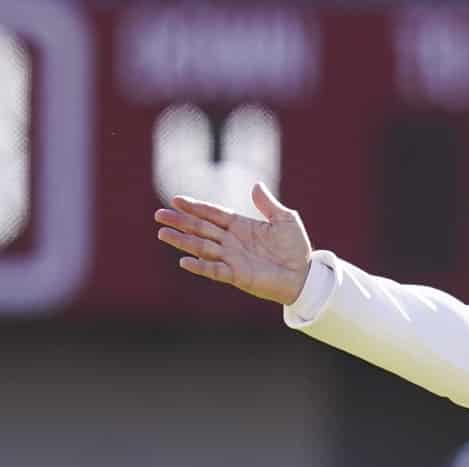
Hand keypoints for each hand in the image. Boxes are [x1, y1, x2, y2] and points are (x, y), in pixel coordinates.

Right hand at [154, 182, 311, 304]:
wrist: (305, 276)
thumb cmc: (296, 249)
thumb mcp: (285, 220)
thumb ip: (268, 204)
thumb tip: (256, 185)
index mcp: (240, 226)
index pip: (213, 213)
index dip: (196, 207)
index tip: (176, 200)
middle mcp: (231, 241)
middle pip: (201, 228)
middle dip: (181, 221)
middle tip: (159, 215)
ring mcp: (232, 259)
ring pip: (202, 248)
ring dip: (183, 241)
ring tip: (163, 233)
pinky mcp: (237, 276)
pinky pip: (215, 271)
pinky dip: (200, 267)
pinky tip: (184, 261)